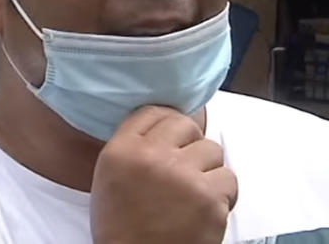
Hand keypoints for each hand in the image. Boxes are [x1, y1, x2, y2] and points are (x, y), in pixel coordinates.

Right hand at [90, 106, 237, 243]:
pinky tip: (205, 207)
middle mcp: (151, 157)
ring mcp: (183, 177)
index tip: (174, 134)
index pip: (152, 112)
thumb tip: (161, 127)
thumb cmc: (121, 226)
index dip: (167, 121)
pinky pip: (229, 180)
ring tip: (194, 190)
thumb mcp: (108, 176)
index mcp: (121, 150)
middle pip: (186, 125)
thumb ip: (131, 148)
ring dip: (208, 169)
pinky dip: (222, 194)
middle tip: (186, 164)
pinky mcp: (210, 200)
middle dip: (190, 142)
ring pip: (213, 150)